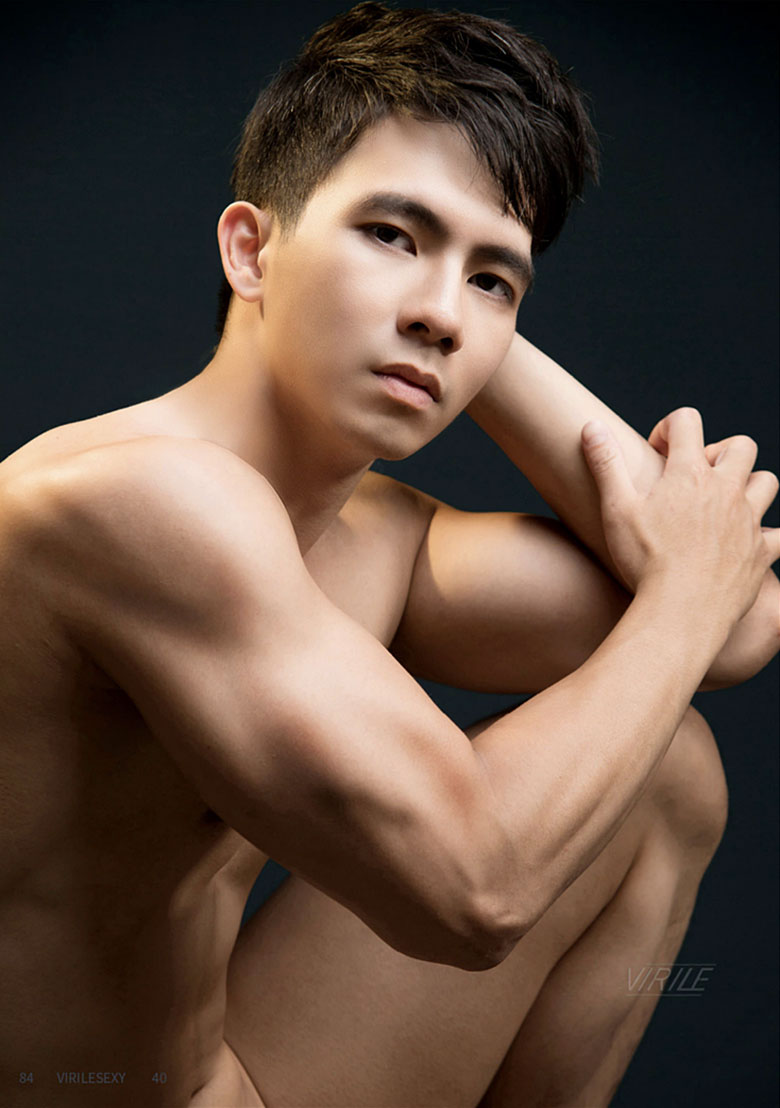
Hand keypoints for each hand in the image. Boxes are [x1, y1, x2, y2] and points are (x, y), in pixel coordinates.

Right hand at [581, 407, 778, 635]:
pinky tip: (750, 543)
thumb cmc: (644, 562)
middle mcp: (725, 490)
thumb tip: (591, 426)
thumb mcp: (616, 510)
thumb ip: (606, 464)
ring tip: (724, 505)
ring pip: (767, 482)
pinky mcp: (761, 552)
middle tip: (697, 477)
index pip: (687, 421)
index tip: (657, 452)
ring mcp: (748, 521)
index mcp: (688, 474)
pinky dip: (769, 535)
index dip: (669, 428)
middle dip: (720, 453)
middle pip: (741, 446)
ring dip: (749, 486)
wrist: (681, 611)